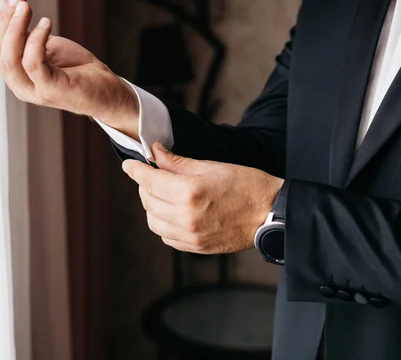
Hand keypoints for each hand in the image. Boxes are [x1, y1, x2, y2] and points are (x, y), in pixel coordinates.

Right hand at [0, 0, 138, 138]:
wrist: (108, 93)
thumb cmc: (79, 70)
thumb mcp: (49, 48)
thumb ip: (28, 37)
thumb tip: (12, 8)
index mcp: (17, 77)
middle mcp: (21, 87)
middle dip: (5, 21)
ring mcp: (35, 92)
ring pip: (11, 58)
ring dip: (15, 27)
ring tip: (26, 6)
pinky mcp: (51, 91)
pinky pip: (33, 63)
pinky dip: (36, 40)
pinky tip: (46, 23)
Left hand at [122, 142, 284, 253]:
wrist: (271, 214)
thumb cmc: (247, 185)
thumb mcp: (212, 166)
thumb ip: (178, 162)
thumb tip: (156, 152)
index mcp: (190, 192)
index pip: (150, 180)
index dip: (136, 171)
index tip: (129, 165)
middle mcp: (186, 217)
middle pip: (148, 201)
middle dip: (145, 185)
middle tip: (152, 175)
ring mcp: (190, 236)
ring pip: (153, 221)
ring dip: (152, 206)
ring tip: (162, 194)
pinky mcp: (196, 248)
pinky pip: (166, 236)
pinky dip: (163, 223)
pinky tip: (172, 212)